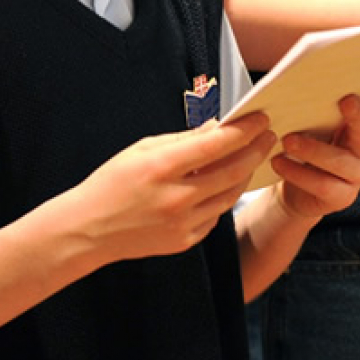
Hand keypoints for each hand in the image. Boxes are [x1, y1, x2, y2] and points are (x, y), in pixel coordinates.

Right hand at [75, 112, 275, 264]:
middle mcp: (177, 197)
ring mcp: (183, 223)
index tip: (259, 118)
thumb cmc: (113, 182)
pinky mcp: (185, 241)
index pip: (216, 145)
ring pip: (230, 195)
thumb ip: (183, 139)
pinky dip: (223, 196)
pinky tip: (224, 183)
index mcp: (163, 167)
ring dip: (246, 173)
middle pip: (232, 171)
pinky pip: (215, 215)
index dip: (243, 130)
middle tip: (268, 135)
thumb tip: (216, 128)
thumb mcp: (142, 148)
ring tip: (252, 156)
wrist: (91, 228)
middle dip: (256, 149)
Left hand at [271, 64, 359, 221]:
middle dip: (358, 115)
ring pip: (341, 161)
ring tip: (288, 140)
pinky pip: (323, 185)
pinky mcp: (342, 197)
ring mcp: (356, 175)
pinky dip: (298, 173)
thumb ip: (318, 100)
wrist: (295, 187)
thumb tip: (310, 69)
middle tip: (344, 100)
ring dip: (314, 150)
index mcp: (359, 124)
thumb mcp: (311, 119)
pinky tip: (279, 162)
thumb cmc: (306, 143)